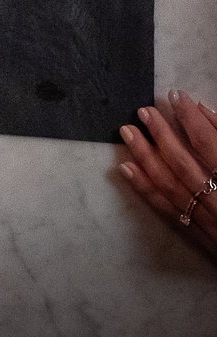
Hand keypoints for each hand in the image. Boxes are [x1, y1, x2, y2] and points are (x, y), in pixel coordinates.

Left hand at [119, 92, 216, 259]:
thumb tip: (202, 110)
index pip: (211, 145)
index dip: (192, 119)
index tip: (175, 96)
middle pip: (185, 165)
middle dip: (161, 135)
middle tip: (142, 111)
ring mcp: (212, 225)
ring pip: (172, 188)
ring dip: (146, 158)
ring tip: (128, 133)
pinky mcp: (204, 240)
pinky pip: (170, 212)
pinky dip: (146, 189)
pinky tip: (128, 169)